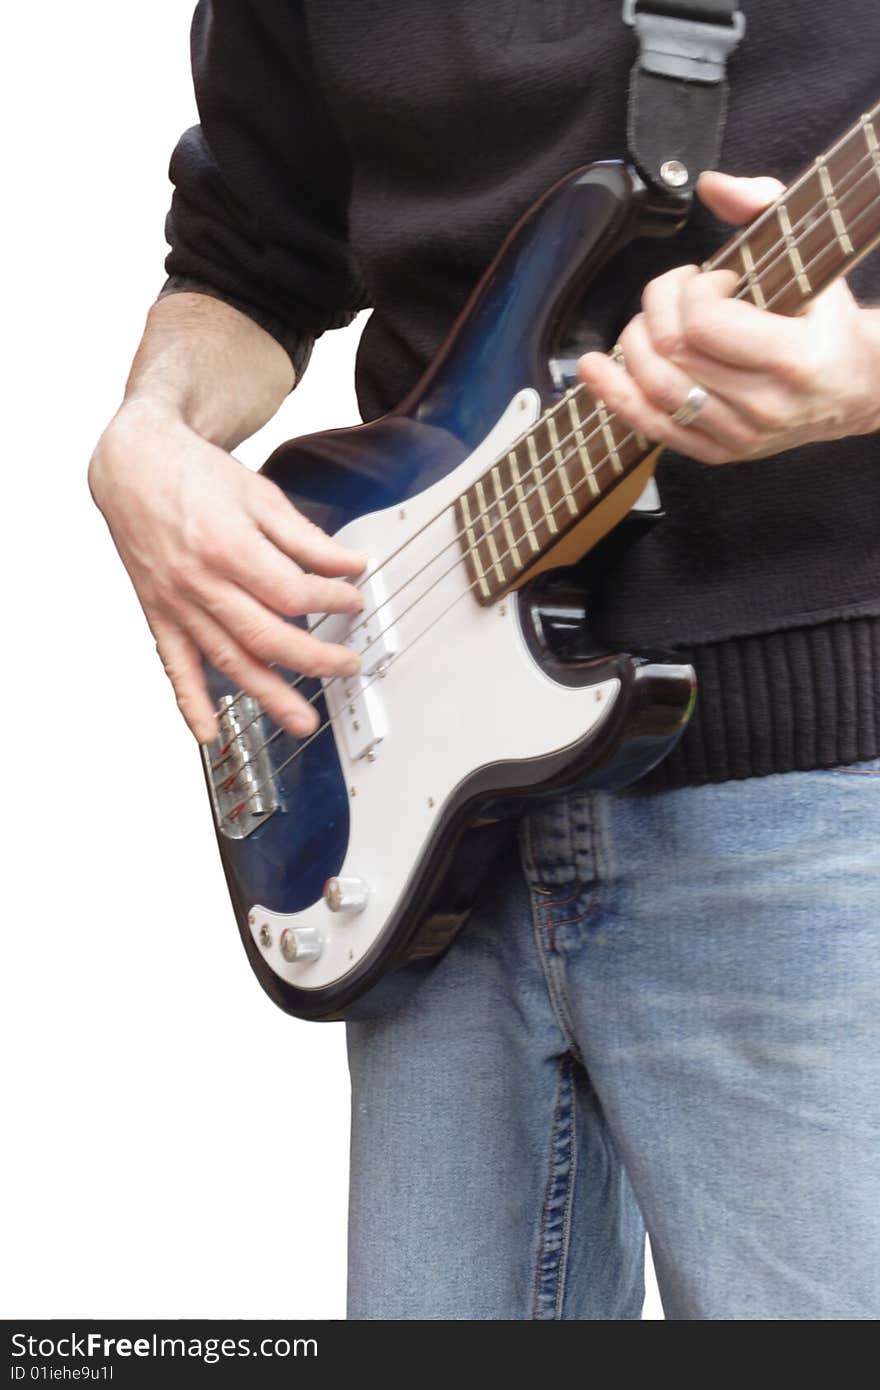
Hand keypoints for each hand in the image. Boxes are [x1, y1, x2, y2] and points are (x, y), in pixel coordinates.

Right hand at [89, 399, 364, 742]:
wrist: (133, 465)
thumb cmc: (195, 475)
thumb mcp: (259, 495)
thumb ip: (306, 538)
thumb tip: (350, 566)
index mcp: (227, 545)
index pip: (291, 592)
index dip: (330, 601)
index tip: (353, 601)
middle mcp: (199, 581)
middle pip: (264, 635)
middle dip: (313, 659)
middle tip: (347, 667)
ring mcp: (176, 602)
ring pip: (227, 659)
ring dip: (267, 695)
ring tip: (302, 721)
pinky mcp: (158, 614)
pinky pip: (174, 664)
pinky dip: (190, 702)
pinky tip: (209, 732)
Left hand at [578, 171, 879, 464]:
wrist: (855, 389)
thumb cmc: (827, 320)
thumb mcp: (812, 255)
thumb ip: (764, 207)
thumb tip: (711, 184)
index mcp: (794, 359)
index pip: (705, 323)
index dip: (693, 290)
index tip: (713, 279)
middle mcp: (765, 406)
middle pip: (672, 352)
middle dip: (658, 307)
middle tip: (676, 292)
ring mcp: (739, 435)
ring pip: (654, 390)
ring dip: (634, 344)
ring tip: (648, 322)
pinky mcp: (717, 452)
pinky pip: (651, 427)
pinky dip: (616, 394)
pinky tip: (595, 369)